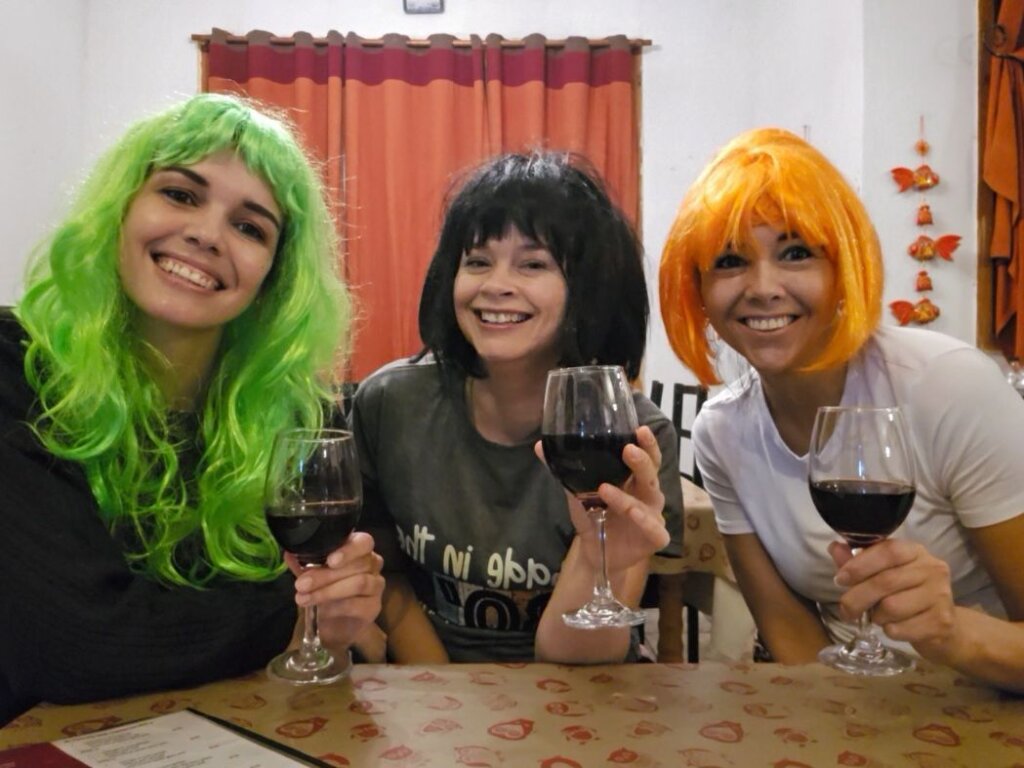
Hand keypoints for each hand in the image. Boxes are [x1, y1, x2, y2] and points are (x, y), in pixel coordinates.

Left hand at [285, 531, 384, 654]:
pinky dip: (336, 607)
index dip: (349, 550)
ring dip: (328, 591)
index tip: (329, 560)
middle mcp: (372, 564)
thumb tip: (289, 553)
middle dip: (326, 575)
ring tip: (304, 598)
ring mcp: (376, 585)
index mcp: (359, 550)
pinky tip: (322, 612)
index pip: (363, 542)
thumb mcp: (311, 575)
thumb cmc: (326, 592)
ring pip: (359, 583)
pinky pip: (358, 604)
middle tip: (301, 584)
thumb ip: (303, 564)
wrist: (335, 625)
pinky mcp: (374, 607)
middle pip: (358, 564)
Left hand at [537, 425, 669, 572]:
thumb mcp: (576, 493)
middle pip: (651, 473)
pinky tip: (632, 513)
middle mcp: (647, 494)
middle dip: (642, 460)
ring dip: (627, 495)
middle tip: (628, 449)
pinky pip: (654, 529)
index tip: (640, 429)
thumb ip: (564, 471)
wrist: (595, 554)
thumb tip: (540, 446)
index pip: (646, 457)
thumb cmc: (593, 517)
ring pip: (648, 500)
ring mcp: (653, 515)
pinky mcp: (655, 537)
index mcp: (634, 479)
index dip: (646, 443)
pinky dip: (643, 520)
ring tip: (604, 488)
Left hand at [829, 539, 957, 657]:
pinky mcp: (942, 622)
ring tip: (878, 616)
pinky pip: (900, 629)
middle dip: (857, 597)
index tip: (840, 579)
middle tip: (846, 609)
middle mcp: (932, 569)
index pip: (888, 551)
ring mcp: (940, 596)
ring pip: (891, 607)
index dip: (860, 564)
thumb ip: (859, 561)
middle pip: (885, 582)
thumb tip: (835, 548)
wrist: (942, 627)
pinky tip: (893, 627)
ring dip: (876, 616)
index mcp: (915, 552)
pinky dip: (889, 631)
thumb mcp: (883, 573)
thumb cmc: (906, 594)